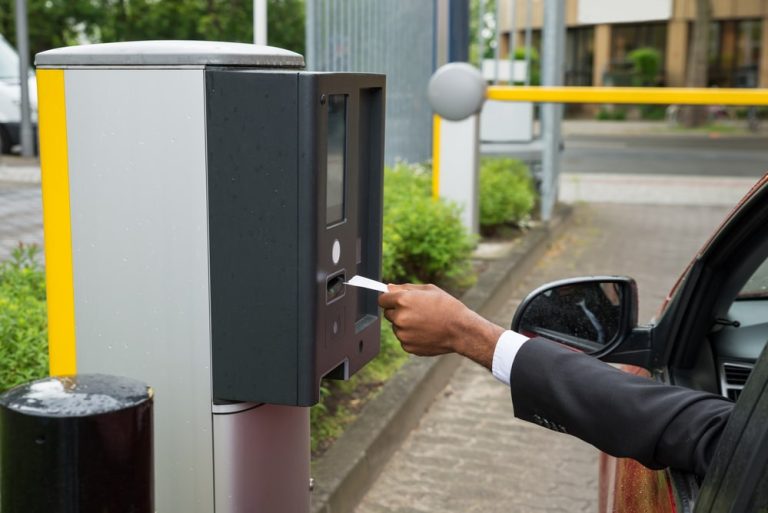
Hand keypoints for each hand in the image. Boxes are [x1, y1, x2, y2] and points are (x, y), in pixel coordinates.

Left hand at [378, 284, 504, 369]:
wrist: (461, 330)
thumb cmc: (447, 306)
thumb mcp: (428, 290)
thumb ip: (405, 288)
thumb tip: (388, 288)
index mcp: (403, 301)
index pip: (382, 299)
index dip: (389, 299)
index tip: (394, 301)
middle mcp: (400, 318)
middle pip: (388, 313)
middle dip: (398, 311)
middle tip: (417, 311)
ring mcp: (403, 334)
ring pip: (396, 327)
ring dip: (405, 324)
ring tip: (425, 322)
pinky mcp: (407, 346)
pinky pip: (404, 339)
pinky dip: (411, 336)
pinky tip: (426, 332)